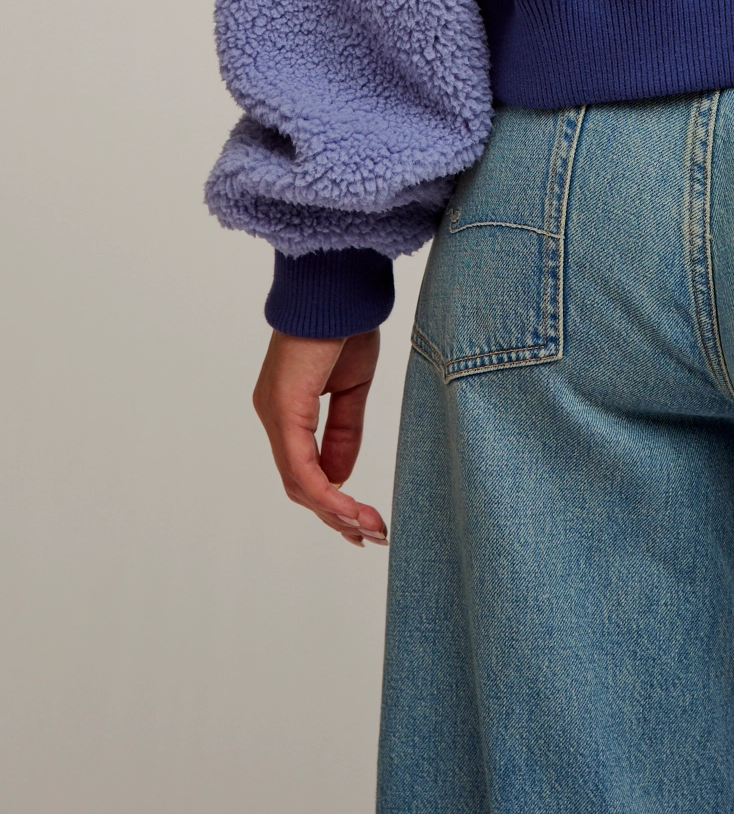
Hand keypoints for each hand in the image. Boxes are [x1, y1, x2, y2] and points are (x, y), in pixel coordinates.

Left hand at [253, 329, 387, 545]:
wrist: (339, 287)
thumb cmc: (345, 324)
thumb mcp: (352, 388)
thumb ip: (344, 433)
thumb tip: (340, 479)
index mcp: (288, 409)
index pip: (303, 469)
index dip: (332, 499)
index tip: (364, 519)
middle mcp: (274, 416)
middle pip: (299, 484)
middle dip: (336, 514)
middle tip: (371, 535)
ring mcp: (275, 415)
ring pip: (299, 483)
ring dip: (335, 511)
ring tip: (370, 528)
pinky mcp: (285, 411)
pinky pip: (302, 467)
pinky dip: (327, 493)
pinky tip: (350, 509)